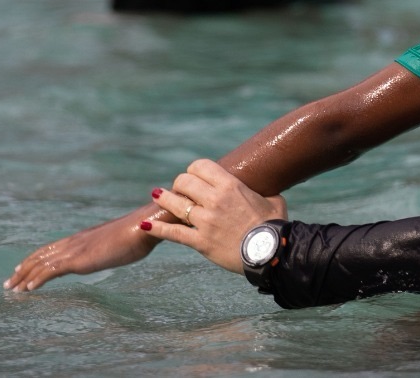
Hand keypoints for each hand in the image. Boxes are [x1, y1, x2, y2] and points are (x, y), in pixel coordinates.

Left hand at [4, 205, 167, 291]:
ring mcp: (76, 249)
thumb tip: (113, 250)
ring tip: (12, 288)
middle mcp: (75, 242)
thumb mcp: (120, 243)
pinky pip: (52, 271)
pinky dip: (37, 279)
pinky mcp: (79, 259)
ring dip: (24, 276)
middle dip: (23, 269)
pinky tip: (28, 288)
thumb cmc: (139, 233)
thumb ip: (110, 248)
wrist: (144, 225)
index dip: (35, 258)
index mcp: (83, 238)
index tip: (23, 268)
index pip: (52, 248)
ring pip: (41, 263)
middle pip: (41, 255)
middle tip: (9, 281)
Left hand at [143, 159, 287, 273]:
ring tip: (157, 195)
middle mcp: (214, 200)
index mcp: (231, 186)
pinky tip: (145, 225)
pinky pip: (173, 233)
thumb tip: (265, 190)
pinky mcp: (199, 242)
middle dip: (181, 183)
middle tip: (182, 190)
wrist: (270, 253)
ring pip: (175, 204)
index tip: (195, 176)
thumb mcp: (274, 200)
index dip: (195, 169)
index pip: (201, 166)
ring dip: (164, 199)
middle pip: (184, 182)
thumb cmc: (274, 226)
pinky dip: (157, 229)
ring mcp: (205, 221)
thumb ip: (263, 192)